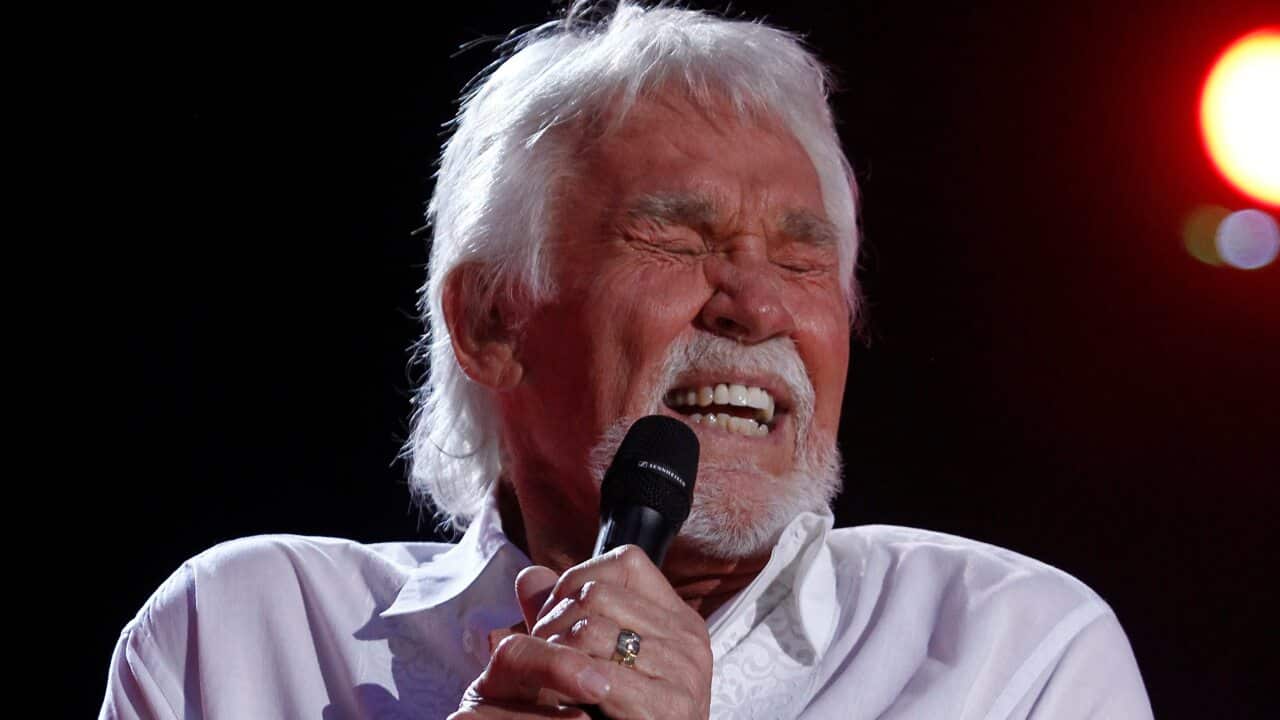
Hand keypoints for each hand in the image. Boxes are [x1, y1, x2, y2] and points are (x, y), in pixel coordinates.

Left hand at [449, 545, 712, 719]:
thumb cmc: (625, 713)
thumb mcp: (599, 656)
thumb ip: (566, 616)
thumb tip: (528, 576)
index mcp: (679, 617)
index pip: (625, 562)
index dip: (578, 580)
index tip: (555, 614)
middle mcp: (689, 637)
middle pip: (598, 594)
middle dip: (554, 619)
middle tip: (540, 648)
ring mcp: (684, 672)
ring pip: (590, 630)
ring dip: (554, 652)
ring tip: (547, 673)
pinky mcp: (670, 707)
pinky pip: (599, 676)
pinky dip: (570, 683)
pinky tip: (564, 695)